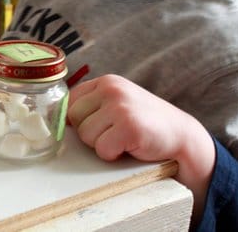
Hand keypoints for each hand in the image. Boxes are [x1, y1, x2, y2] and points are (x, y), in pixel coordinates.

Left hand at [68, 74, 214, 221]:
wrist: (181, 135)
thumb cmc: (144, 122)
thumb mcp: (117, 103)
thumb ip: (92, 105)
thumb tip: (56, 119)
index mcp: (106, 82)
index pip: (69, 101)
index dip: (76, 120)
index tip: (93, 127)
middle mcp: (112, 89)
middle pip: (74, 119)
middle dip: (90, 133)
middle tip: (114, 133)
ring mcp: (120, 106)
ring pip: (86, 136)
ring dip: (102, 145)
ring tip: (123, 139)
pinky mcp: (128, 127)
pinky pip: (102, 149)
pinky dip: (113, 155)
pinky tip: (130, 146)